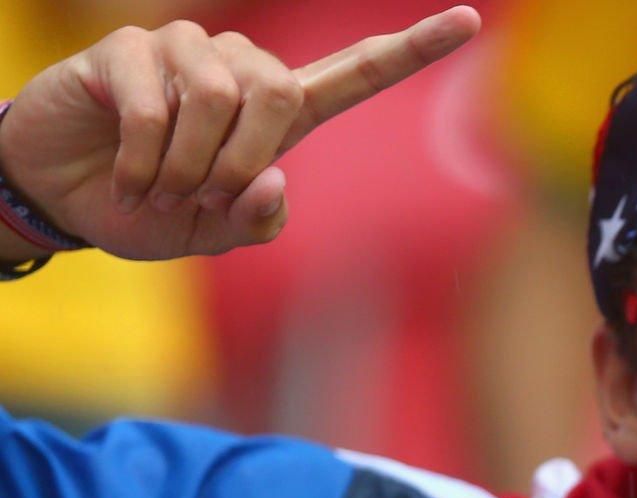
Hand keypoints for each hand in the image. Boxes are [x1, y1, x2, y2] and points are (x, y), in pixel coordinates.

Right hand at [0, 8, 478, 259]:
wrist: (67, 199)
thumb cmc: (153, 213)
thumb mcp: (215, 237)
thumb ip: (258, 219)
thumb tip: (273, 179)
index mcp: (281, 114)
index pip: (356, 73)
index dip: (413, 50)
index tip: (471, 22)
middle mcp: (240, 69)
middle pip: (281, 90)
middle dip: (241, 159)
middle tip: (201, 197)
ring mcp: (185, 50)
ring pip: (216, 99)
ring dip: (184, 164)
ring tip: (160, 187)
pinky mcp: (129, 48)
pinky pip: (153, 106)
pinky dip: (141, 160)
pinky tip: (127, 178)